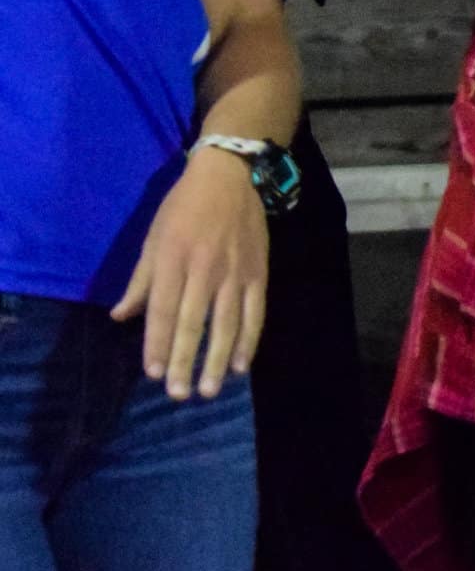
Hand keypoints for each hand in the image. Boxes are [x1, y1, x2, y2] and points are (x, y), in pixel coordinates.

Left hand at [111, 150, 268, 398]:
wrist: (229, 177)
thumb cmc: (182, 208)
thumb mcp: (153, 238)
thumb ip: (140, 280)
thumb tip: (121, 316)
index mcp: (173, 260)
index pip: (163, 310)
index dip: (157, 343)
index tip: (153, 372)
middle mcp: (204, 269)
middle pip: (193, 322)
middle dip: (184, 360)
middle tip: (178, 393)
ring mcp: (235, 272)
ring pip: (226, 323)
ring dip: (218, 359)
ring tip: (210, 389)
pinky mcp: (258, 272)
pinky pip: (255, 312)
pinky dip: (250, 339)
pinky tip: (243, 364)